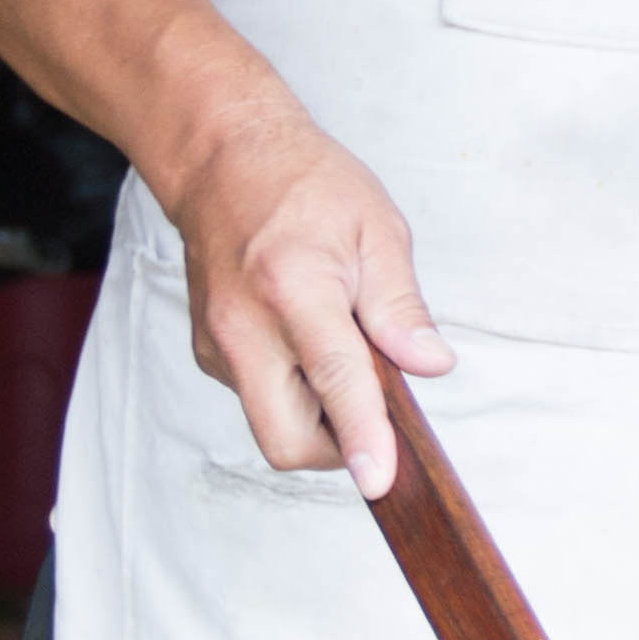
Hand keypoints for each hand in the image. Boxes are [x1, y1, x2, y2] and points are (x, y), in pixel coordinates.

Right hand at [168, 106, 455, 490]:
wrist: (222, 159)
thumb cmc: (303, 183)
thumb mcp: (376, 229)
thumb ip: (402, 307)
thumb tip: (430, 364)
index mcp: (294, 288)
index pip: (334, 380)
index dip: (363, 437)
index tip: (380, 480)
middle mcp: (244, 326)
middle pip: (286, 438)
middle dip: (338, 447)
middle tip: (374, 405)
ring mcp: (217, 345)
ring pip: (271, 424)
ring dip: (316, 415)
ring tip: (339, 347)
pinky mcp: (207, 354)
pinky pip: (257, 399)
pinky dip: (292, 392)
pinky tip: (306, 341)